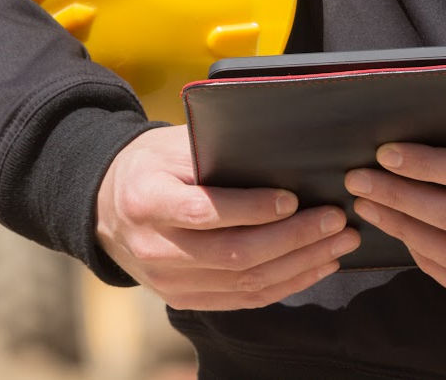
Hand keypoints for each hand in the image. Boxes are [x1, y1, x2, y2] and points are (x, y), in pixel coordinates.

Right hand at [96, 125, 360, 309]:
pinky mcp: (185, 299)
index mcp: (147, 201)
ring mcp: (169, 282)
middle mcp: (155, 249)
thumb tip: (280, 153)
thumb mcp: (171, 145)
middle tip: (334, 219)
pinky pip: (244, 299)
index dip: (251, 209)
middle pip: (233, 254)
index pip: (204, 213)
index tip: (291, 198)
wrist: (106, 208)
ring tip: (339, 241)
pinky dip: (287, 284)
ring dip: (301, 264)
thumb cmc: (151, 166)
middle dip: (293, 238)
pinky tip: (317, 265)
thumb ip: (214, 151)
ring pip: (245, 282)